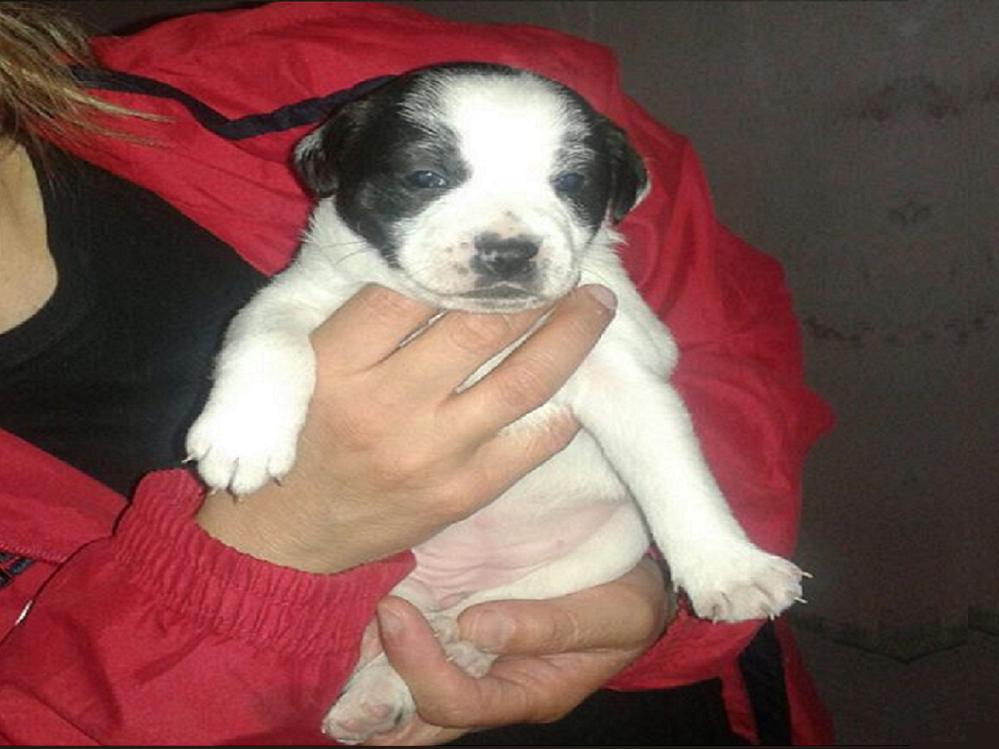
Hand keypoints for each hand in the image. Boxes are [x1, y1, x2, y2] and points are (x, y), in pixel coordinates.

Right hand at [196, 283, 616, 572]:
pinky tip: (579, 380)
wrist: (291, 535)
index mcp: (338, 364)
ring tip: (595, 306)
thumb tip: (438, 261)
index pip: (410, 291)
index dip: (461, 263)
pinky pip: (534, 441)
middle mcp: (388, 406)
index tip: (495, 250)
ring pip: (523, 380)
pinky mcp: (464, 494)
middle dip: (535, 290)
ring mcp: (432, 454)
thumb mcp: (301, 365)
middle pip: (480, 327)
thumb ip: (357, 314)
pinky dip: (563, 406)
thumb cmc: (302, 434)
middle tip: (567, 267)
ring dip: (571, 336)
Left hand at [363, 557, 673, 744]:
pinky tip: (366, 617)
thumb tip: (474, 628)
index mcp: (528, 693)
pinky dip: (385, 647)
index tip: (395, 609)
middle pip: (416, 720)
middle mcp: (492, 691)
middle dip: (373, 692)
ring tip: (346, 627)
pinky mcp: (466, 641)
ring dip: (371, 673)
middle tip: (353, 629)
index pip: (454, 701)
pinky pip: (414, 659)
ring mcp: (476, 670)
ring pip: (406, 699)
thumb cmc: (629, 604)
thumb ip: (549, 625)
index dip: (417, 665)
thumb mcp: (612, 614)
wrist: (638, 589)